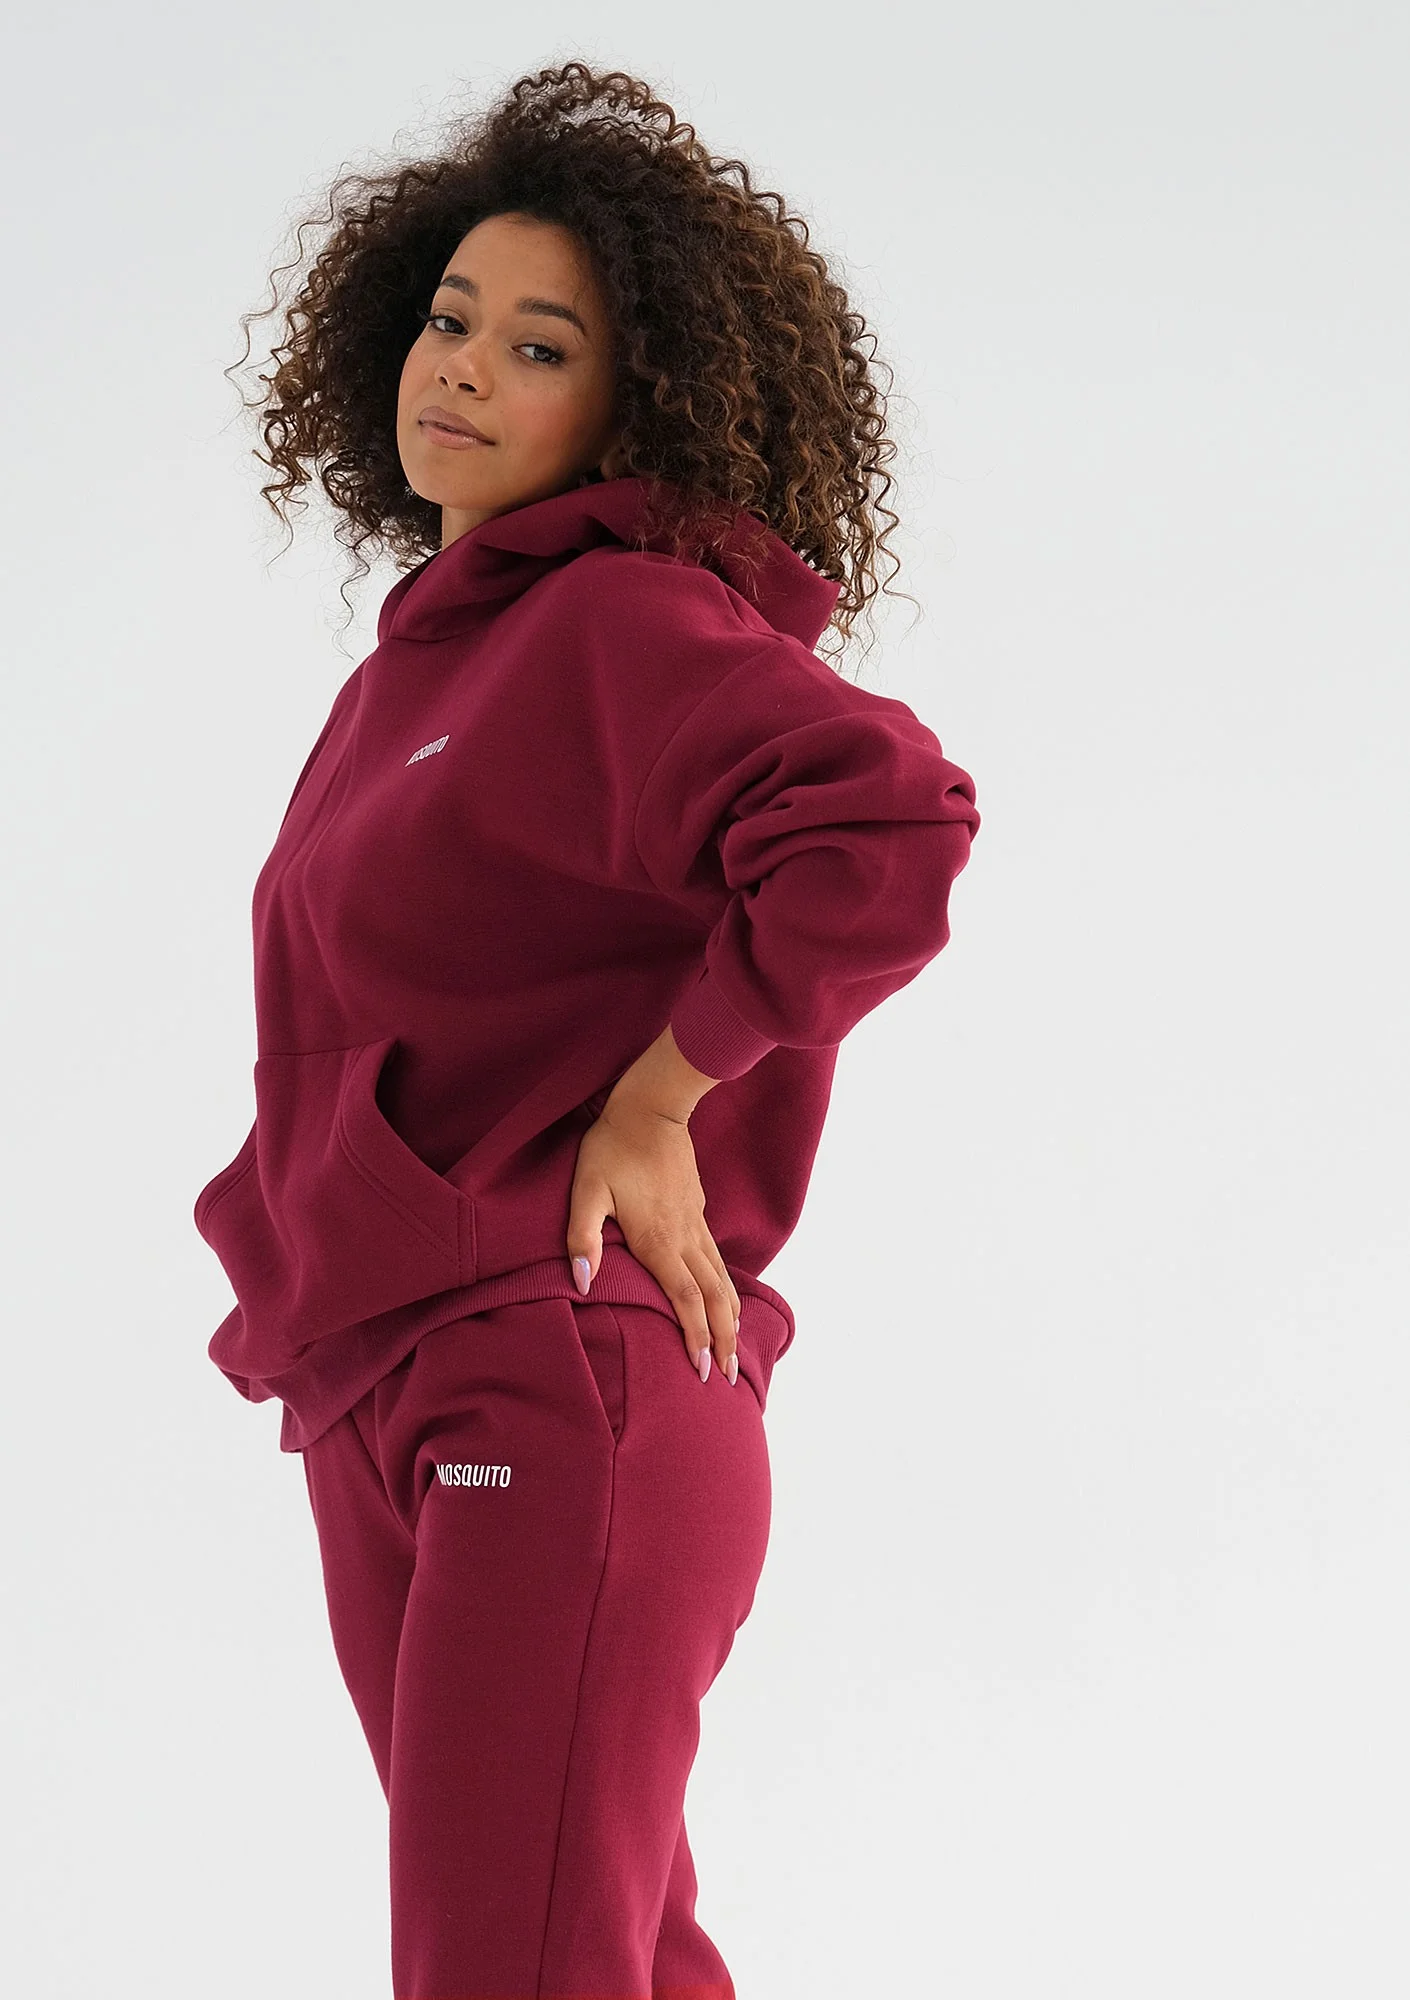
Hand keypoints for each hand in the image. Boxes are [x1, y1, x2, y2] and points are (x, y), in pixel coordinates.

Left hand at [566, 1093, 741, 1384]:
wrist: (651, 1108)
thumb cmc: (612, 1148)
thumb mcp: (586, 1189)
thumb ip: (582, 1235)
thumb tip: (581, 1280)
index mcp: (658, 1239)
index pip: (684, 1298)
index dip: (694, 1335)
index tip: (700, 1368)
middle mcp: (684, 1237)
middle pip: (714, 1298)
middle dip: (722, 1339)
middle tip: (726, 1375)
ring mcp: (695, 1223)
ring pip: (722, 1279)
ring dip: (730, 1317)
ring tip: (734, 1347)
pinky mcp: (697, 1211)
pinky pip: (717, 1259)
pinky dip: (727, 1287)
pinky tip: (726, 1299)